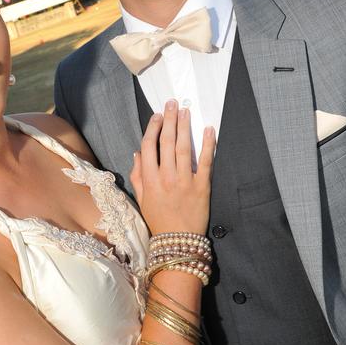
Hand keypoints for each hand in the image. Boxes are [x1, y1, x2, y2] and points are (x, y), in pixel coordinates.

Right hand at [130, 101, 214, 236]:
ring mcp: (185, 180)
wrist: (178, 241)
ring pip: (183, 147)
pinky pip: (205, 161)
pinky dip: (207, 144)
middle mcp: (166, 177)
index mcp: (150, 179)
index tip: (157, 116)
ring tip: (185, 110)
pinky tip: (208, 129)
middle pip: (166, 142)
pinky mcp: (202, 186)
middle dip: (168, 120)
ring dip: (184, 126)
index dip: (152, 128)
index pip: (149, 146)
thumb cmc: (158, 219)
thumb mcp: (141, 199)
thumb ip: (137, 175)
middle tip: (172, 103)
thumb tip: (137, 153)